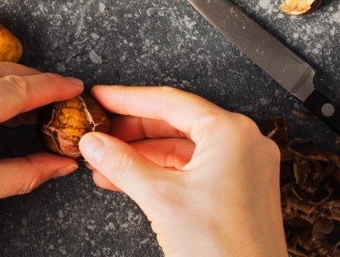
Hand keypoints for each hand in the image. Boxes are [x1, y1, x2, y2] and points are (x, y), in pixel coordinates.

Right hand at [78, 85, 285, 255]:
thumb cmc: (224, 251)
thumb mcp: (161, 198)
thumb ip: (123, 164)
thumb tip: (95, 143)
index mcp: (231, 133)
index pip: (169, 102)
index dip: (128, 99)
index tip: (102, 98)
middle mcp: (243, 144)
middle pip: (176, 123)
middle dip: (132, 131)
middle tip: (99, 131)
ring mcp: (244, 168)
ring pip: (182, 148)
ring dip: (141, 154)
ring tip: (105, 160)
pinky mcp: (239, 191)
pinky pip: (192, 169)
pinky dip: (160, 172)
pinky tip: (128, 179)